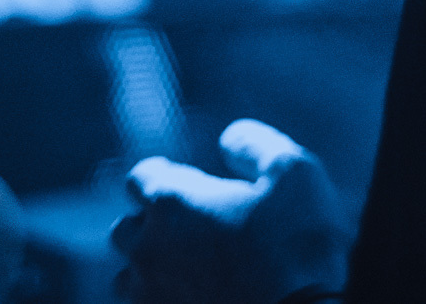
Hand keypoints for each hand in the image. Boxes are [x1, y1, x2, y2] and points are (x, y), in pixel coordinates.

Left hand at [112, 119, 349, 303]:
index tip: (189, 182)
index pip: (140, 177)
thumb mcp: (294, 171)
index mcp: (172, 203)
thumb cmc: (300, 245)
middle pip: (125, 229)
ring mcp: (152, 295)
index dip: (164, 175)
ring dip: (150, 267)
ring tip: (187, 267)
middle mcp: (149, 249)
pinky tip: (195, 295)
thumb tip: (228, 138)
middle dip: (150, 223)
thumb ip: (255, 145)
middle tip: (190, 225)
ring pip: (128, 277)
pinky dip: (163, 298)